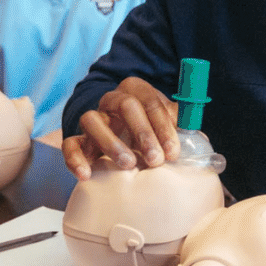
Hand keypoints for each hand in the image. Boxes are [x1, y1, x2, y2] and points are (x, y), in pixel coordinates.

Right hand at [62, 77, 179, 179]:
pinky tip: (87, 175)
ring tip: (128, 164)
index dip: (163, 126)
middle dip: (143, 133)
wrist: (125, 138)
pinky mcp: (78, 139)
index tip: (172, 151)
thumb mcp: (167, 122)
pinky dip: (76, 159)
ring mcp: (94, 119)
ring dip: (112, 142)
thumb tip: (195, 134)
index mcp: (136, 90)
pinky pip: (70, 144)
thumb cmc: (151, 130)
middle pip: (125, 105)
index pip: (150, 100)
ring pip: (92, 119)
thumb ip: (180, 124)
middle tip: (156, 160)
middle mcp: (112, 100)